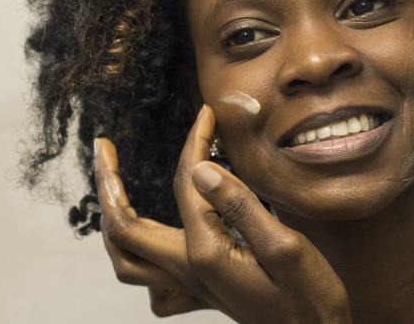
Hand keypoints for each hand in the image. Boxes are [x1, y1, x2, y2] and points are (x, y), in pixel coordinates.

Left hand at [94, 105, 351, 322]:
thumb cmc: (309, 299)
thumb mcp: (285, 247)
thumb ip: (240, 207)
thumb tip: (199, 170)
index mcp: (206, 253)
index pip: (186, 185)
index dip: (193, 144)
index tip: (206, 115)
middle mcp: (188, 270)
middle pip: (123, 229)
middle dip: (108, 184)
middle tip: (104, 150)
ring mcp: (191, 285)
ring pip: (127, 260)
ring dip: (112, 221)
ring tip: (111, 188)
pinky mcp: (201, 291)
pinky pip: (151, 281)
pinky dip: (138, 256)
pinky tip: (152, 238)